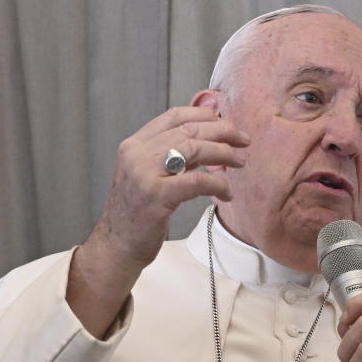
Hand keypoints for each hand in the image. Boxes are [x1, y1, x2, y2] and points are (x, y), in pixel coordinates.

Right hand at [68, 106, 248, 337]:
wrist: (116, 246)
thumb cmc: (137, 214)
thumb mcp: (146, 175)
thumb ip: (168, 156)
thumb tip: (205, 141)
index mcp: (134, 144)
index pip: (174, 116)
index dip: (205, 115)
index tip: (227, 122)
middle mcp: (137, 153)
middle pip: (189, 130)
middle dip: (223, 132)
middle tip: (244, 140)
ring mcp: (145, 173)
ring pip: (195, 149)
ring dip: (225, 153)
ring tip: (242, 162)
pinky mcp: (157, 195)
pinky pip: (198, 181)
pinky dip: (218, 184)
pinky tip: (227, 192)